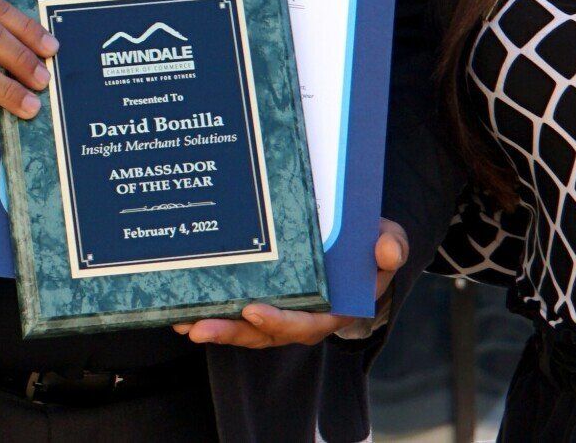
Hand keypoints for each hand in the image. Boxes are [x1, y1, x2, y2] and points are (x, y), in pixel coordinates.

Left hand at [172, 219, 408, 348]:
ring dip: (215, 328)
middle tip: (200, 327)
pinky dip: (213, 313)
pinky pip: (237, 314)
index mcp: (333, 309)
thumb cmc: (371, 246)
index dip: (279, 321)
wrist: (359, 244)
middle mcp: (303, 319)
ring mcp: (280, 313)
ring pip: (245, 329)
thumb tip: (386, 249)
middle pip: (264, 333)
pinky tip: (183, 310)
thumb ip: (392, 247)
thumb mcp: (390, 241)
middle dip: (232, 331)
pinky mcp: (264, 302)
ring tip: (184, 324)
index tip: (254, 310)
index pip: (304, 323)